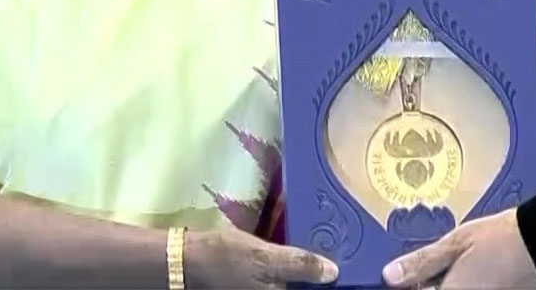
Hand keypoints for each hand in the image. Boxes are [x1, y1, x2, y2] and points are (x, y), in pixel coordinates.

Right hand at [187, 227, 336, 288]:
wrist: (189, 262)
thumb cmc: (228, 260)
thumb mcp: (265, 258)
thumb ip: (300, 265)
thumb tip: (333, 272)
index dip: (328, 282)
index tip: (346, 267)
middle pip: (306, 287)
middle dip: (319, 275)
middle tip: (336, 253)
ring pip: (295, 283)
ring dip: (307, 272)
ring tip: (324, 250)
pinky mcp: (262, 285)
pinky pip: (284, 280)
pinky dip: (294, 271)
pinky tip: (301, 255)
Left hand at [381, 209, 535, 288]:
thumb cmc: (502, 240)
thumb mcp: (457, 242)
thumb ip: (422, 263)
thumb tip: (390, 275)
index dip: (410, 284)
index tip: (405, 277)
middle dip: (431, 283)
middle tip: (433, 268)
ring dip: (445, 282)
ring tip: (458, 265)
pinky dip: (463, 282)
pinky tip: (473, 271)